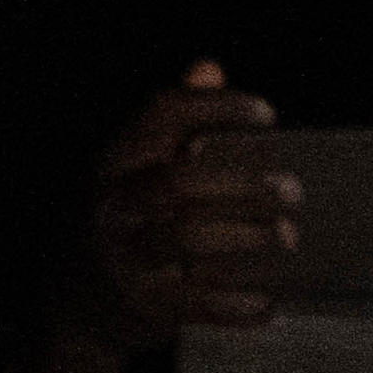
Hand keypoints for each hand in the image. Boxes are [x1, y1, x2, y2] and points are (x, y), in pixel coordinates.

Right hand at [89, 60, 297, 346]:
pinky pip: (193, 302)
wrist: (79, 302)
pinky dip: (234, 306)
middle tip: (294, 190)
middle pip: (178, 182)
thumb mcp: (140, 169)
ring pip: (185, 238)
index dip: (215, 109)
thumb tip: (209, 67)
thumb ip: (176, 124)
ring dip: (245, 236)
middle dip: (241, 184)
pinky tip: (269, 304)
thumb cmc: (129, 221)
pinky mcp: (140, 304)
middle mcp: (114, 204)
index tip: (269, 115)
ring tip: (290, 236)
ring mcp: (123, 255)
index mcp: (116, 163)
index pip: (161, 119)